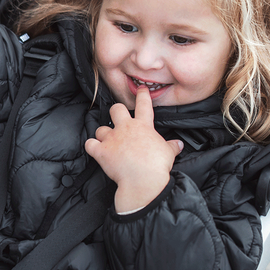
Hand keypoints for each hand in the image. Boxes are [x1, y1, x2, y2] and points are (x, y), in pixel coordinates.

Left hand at [85, 86, 182, 212]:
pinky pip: (90, 144)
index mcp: (143, 126)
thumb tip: (179, 144)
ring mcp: (112, 138)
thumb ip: (172, 146)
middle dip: (116, 111)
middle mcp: (125, 128)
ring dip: (103, 134)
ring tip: (107, 140)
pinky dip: (91, 146)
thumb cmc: (157, 165)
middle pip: (116, 109)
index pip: (143, 105)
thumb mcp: (169, 153)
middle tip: (118, 117)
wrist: (143, 180)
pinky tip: (94, 149)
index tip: (140, 89)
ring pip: (101, 128)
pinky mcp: (101, 151)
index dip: (142, 95)